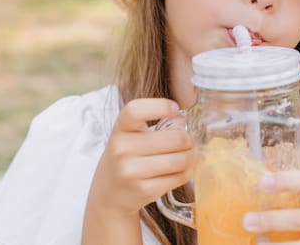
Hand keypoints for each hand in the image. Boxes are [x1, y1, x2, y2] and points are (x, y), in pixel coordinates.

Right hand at [87, 98, 193, 215]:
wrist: (109, 194)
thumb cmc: (127, 158)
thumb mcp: (132, 136)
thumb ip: (156, 125)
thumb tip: (182, 121)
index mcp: (120, 129)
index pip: (135, 110)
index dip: (159, 106)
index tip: (175, 109)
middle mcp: (122, 149)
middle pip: (175, 138)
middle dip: (187, 139)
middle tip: (186, 142)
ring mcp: (132, 171)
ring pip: (181, 159)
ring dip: (190, 157)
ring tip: (184, 156)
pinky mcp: (144, 190)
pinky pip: (180, 176)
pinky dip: (186, 172)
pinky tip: (179, 170)